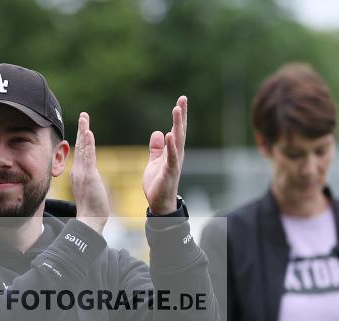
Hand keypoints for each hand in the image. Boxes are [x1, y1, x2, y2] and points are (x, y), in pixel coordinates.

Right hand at [71, 112, 108, 233]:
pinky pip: (88, 156)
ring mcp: (82, 172)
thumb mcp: (89, 189)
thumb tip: (90, 177)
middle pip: (80, 145)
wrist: (89, 219)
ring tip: (84, 117)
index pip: (81, 151)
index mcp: (79, 172)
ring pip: (83, 148)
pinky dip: (88, 143)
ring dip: (84, 131)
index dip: (82, 137)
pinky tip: (88, 132)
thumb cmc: (92, 208)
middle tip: (84, 114)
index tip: (84, 125)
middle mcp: (78, 170)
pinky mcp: (88, 176)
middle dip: (82, 129)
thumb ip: (89, 180)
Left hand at [143, 96, 186, 214]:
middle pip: (180, 131)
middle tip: (183, 99)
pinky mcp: (169, 172)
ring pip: (177, 141)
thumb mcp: (155, 161)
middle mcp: (176, 155)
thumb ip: (157, 148)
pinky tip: (169, 134)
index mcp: (173, 151)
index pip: (177, 130)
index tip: (181, 100)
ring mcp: (174, 162)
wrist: (159, 203)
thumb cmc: (158, 183)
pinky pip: (171, 157)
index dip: (179, 116)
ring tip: (177, 110)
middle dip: (181, 116)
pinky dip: (171, 146)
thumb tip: (157, 132)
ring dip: (177, 125)